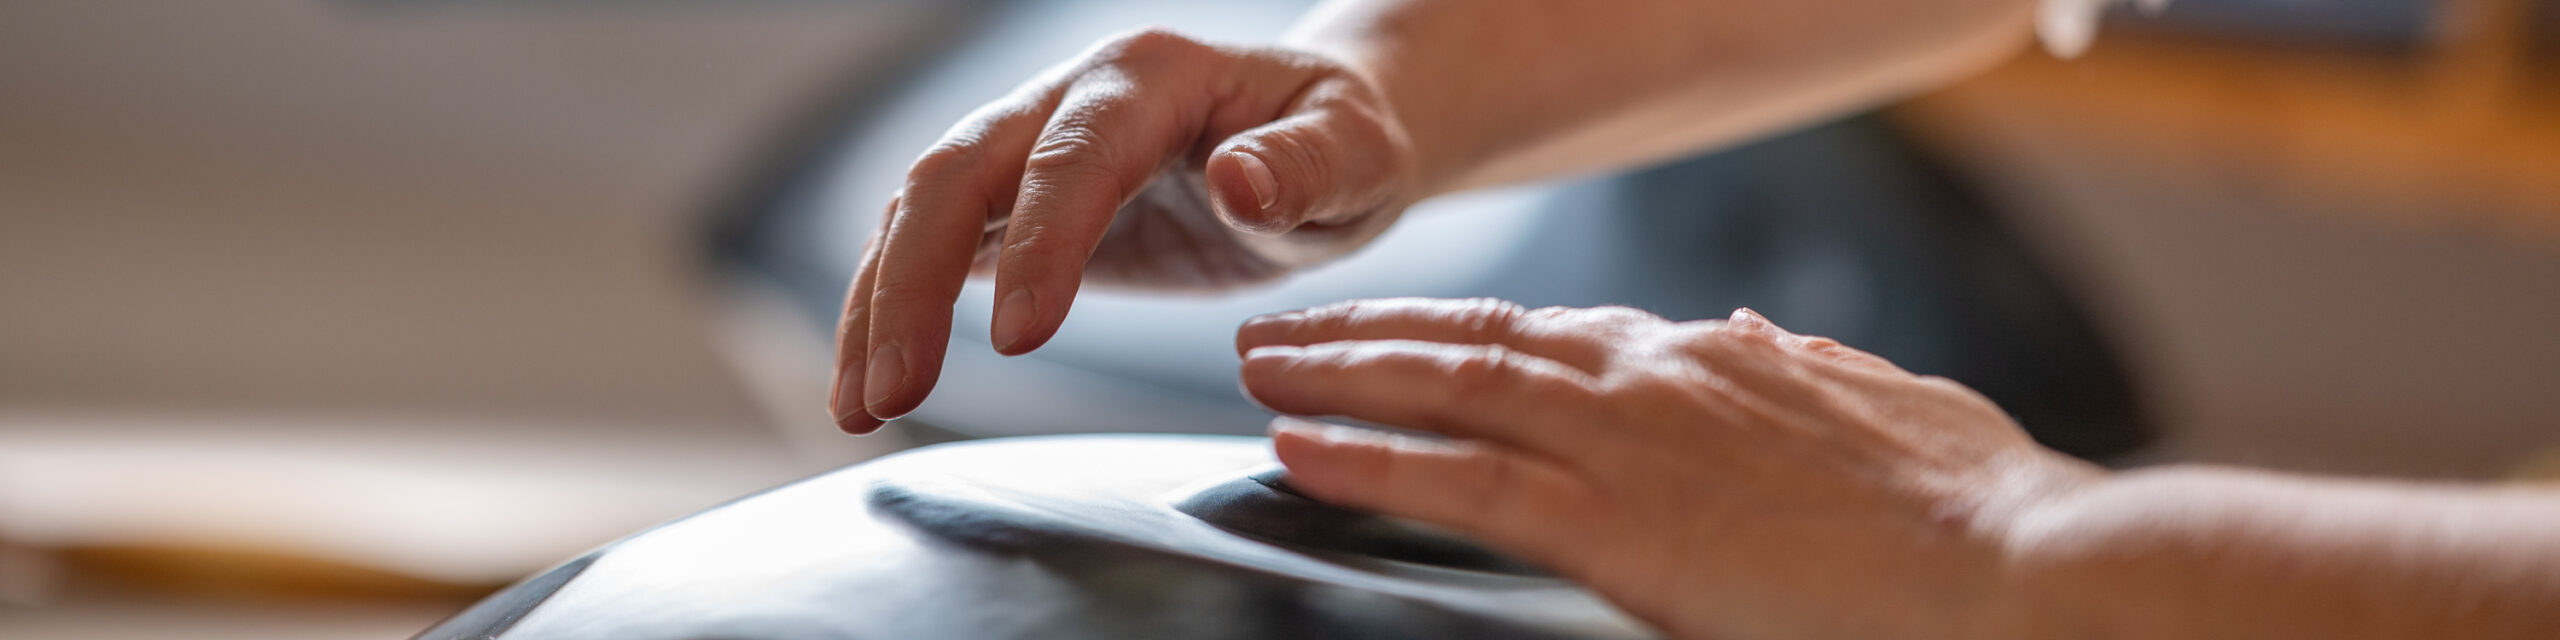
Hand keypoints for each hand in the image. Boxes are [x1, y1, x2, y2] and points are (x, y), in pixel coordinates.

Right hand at [830, 28, 1420, 432]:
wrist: (1319, 134)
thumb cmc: (1347, 141)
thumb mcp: (1358, 153)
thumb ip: (1306, 164)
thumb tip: (1239, 181)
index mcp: (1151, 77)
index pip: (1075, 154)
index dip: (1042, 240)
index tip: (1019, 338)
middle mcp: (1069, 96)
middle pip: (958, 172)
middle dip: (914, 280)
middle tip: (897, 390)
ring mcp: (1029, 145)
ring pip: (923, 209)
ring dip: (879, 304)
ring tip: (859, 407)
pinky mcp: (1015, 204)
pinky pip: (931, 247)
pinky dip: (889, 312)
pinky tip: (866, 386)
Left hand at [1234, 298, 2103, 638]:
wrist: (2028, 574)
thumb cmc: (1982, 518)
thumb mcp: (1900, 414)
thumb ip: (1818, 373)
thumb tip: (1769, 338)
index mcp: (1721, 364)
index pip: (1560, 334)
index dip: (1468, 332)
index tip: (1406, 332)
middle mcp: (1660, 380)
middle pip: (1480, 341)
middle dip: (1374, 335)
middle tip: (1289, 334)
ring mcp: (1632, 444)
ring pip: (1450, 391)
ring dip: (1343, 378)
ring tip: (1261, 373)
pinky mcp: (1619, 526)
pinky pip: (1461, 482)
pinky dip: (1371, 461)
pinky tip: (1304, 450)